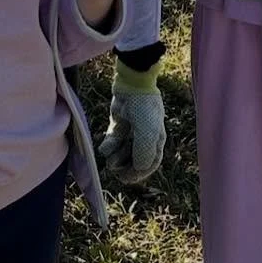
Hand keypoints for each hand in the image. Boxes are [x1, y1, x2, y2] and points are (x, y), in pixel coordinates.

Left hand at [101, 59, 166, 183]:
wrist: (132, 84)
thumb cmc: (143, 108)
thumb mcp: (147, 133)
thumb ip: (143, 154)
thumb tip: (137, 169)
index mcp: (156, 140)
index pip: (150, 164)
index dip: (138, 174)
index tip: (126, 178)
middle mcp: (145, 137)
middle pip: (135, 160)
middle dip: (125, 167)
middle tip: (115, 169)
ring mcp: (132, 130)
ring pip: (123, 152)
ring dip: (116, 157)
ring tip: (110, 157)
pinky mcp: (119, 123)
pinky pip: (114, 141)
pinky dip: (109, 146)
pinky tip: (105, 147)